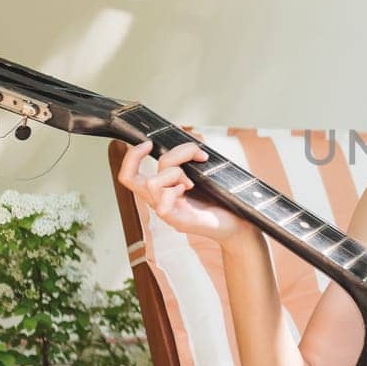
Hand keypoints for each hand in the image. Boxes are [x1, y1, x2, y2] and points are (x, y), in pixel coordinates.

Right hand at [115, 140, 247, 242]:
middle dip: (148, 156)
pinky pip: (163, 204)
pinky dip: (175, 190)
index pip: (129, 175)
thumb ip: (191, 160)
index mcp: (161, 189)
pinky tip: (189, 190)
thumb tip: (193, 140)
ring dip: (174, 172)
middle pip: (129, 177)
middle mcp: (158, 200)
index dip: (131, 156)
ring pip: (151, 183)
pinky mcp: (178, 221)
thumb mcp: (203, 174)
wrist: (238, 224)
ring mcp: (166, 212)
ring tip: (191, 181)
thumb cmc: (221, 200)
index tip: (149, 143)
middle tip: (181, 155)